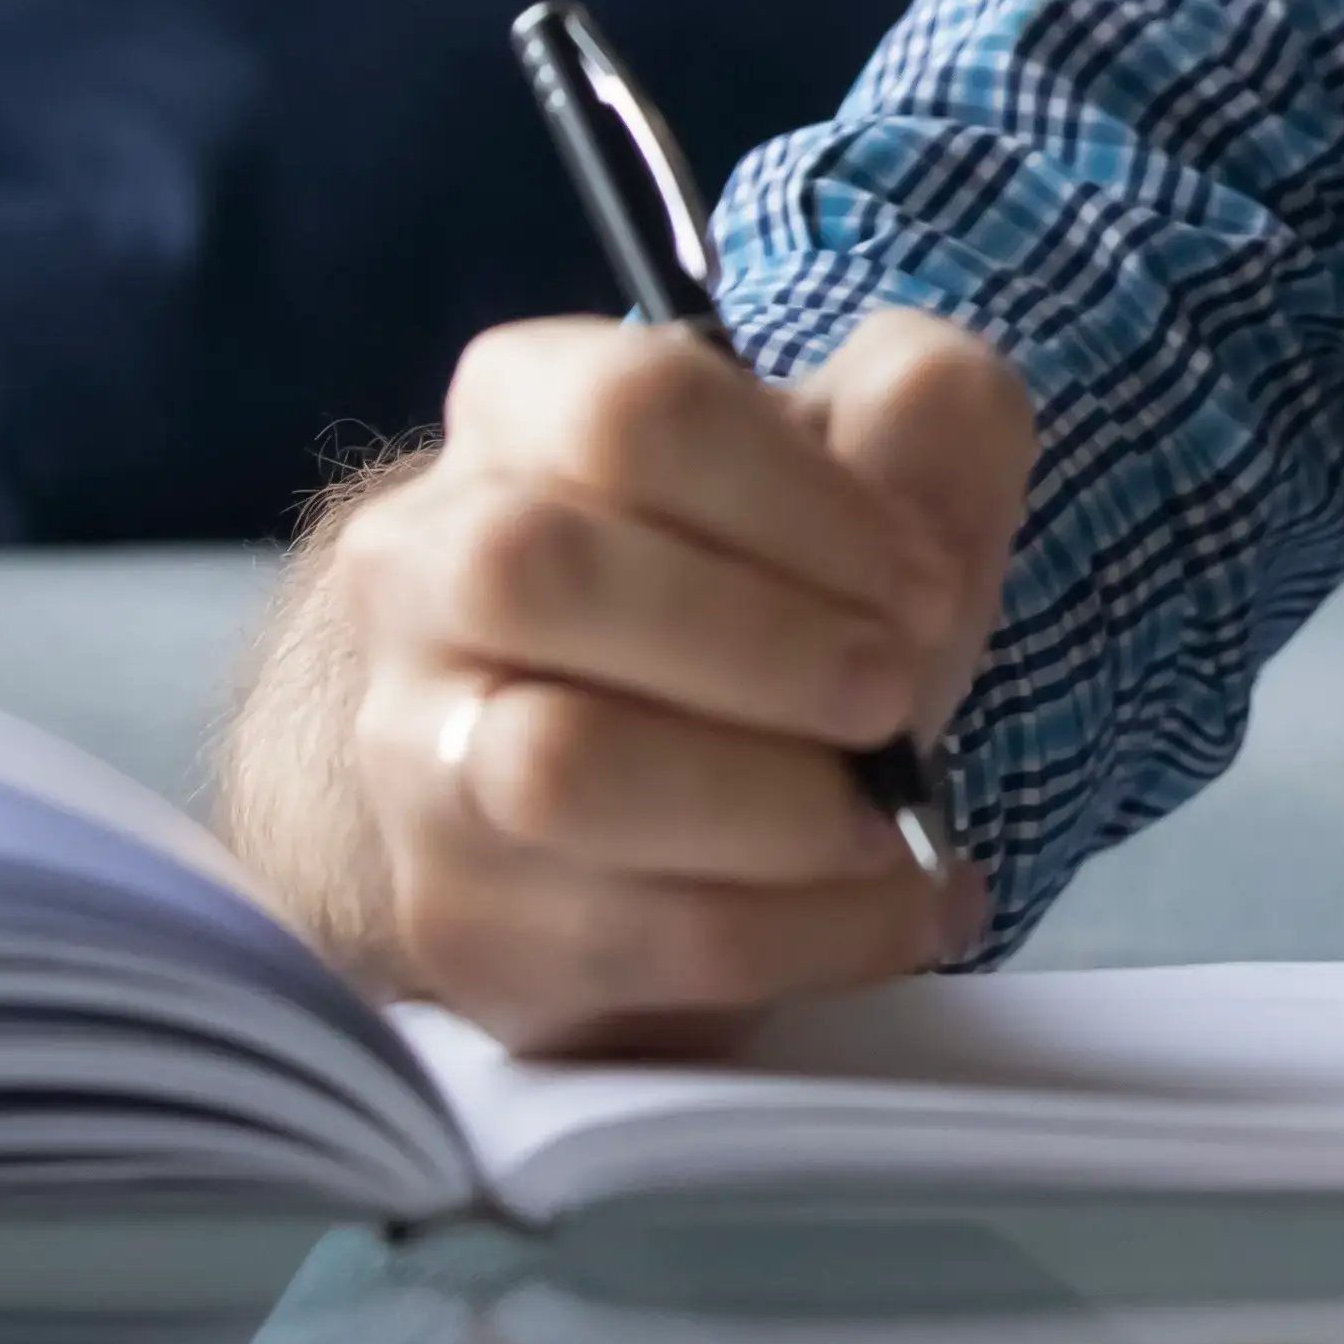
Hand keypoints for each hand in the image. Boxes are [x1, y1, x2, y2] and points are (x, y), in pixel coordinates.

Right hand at [318, 306, 1032, 1053]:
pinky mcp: (457, 919)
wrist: (662, 795)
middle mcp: (423, 567)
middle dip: (758, 646)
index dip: (801, 503)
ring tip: (887, 819)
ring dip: (768, 805)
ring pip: (549, 770)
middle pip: (533, 570)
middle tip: (893, 697)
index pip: (629, 412)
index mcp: (525, 411)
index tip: (922, 584)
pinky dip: (803, 932)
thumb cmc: (776, 594)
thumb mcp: (881, 470)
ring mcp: (414, 751)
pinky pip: (626, 935)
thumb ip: (929, 409)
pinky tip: (896, 907)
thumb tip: (922, 414)